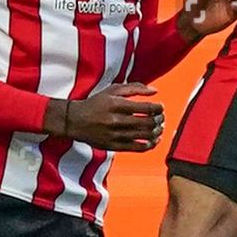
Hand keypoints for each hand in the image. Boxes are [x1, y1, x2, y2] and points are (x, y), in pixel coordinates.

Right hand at [45, 83, 164, 151]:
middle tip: (161, 118)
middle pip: (146, 122)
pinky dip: (149, 145)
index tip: (160, 108)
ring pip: (144, 136)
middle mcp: (115, 120)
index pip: (145, 108)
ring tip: (159, 128)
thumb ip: (135, 88)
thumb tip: (155, 91)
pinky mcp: (113, 146)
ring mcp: (114, 135)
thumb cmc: (96, 103)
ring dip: (156, 132)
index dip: (157, 108)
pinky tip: (153, 140)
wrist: (75, 121)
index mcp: (116, 104)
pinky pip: (137, 148)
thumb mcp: (113, 90)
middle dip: (159, 120)